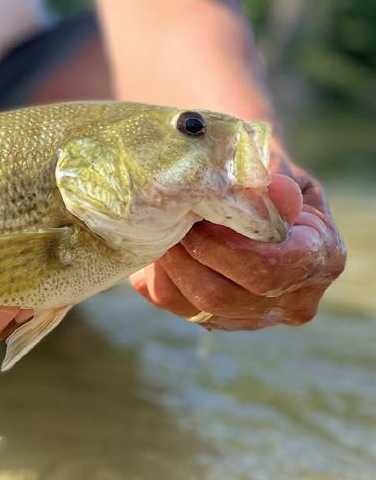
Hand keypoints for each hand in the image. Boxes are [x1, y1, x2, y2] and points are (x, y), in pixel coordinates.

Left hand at [130, 150, 345, 329]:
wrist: (245, 187)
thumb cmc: (260, 169)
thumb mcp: (269, 161)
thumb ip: (266, 180)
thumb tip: (267, 194)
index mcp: (322, 258)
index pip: (270, 269)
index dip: (223, 245)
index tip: (195, 213)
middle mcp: (293, 299)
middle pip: (222, 295)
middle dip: (186, 254)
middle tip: (163, 217)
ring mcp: (252, 316)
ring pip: (192, 304)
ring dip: (167, 262)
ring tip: (157, 225)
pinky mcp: (212, 318)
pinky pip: (169, 300)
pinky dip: (156, 270)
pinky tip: (157, 240)